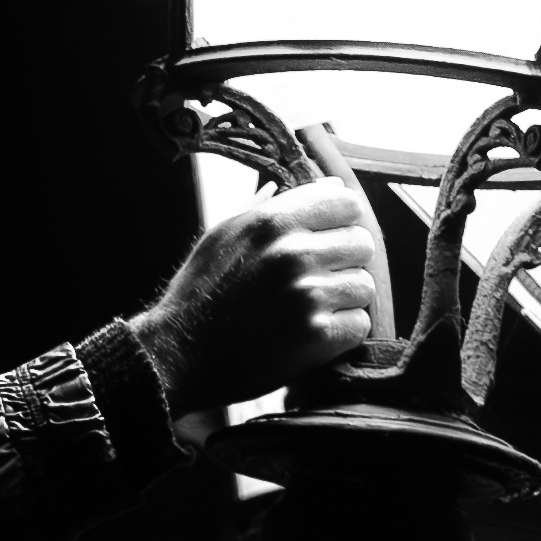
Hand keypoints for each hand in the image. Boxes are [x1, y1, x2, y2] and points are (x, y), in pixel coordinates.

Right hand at [129, 181, 379, 418]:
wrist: (176, 356)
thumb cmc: (198, 296)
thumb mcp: (222, 235)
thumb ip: (272, 208)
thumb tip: (324, 184)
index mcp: (272, 221)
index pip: (347, 202)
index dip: (342, 223)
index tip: (327, 242)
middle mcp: (293, 252)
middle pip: (362, 244)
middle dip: (344, 263)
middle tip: (317, 283)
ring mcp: (307, 295)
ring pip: (364, 286)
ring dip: (343, 301)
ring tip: (309, 312)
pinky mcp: (316, 335)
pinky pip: (359, 325)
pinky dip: (341, 334)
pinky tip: (311, 336)